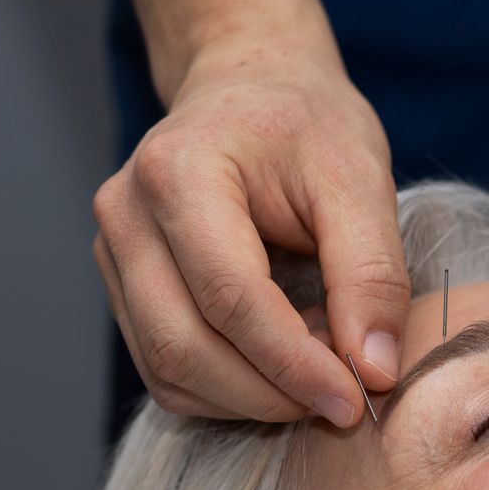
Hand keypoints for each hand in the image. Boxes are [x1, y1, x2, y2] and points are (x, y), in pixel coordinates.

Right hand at [91, 37, 406, 424]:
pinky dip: (227, 391)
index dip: (292, 364)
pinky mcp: (124, 287)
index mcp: (178, 173)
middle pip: (183, 345)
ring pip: (168, 370)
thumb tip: (374, 369)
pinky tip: (281, 367)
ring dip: (249, 399)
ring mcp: (114, 254)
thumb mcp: (360, 181)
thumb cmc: (306, 124)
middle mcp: (126, 215)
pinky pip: (165, 369)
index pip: (228, 297)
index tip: (354, 401)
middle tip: (343, 401)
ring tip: (317, 373)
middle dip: (269, 394)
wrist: (250, 88)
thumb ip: (371, 273)